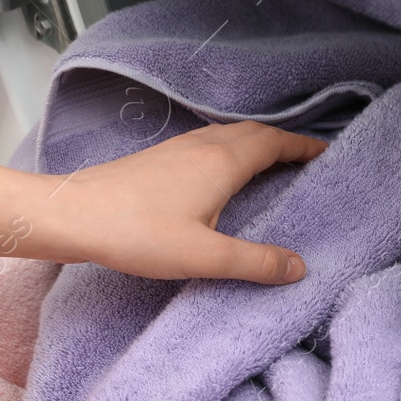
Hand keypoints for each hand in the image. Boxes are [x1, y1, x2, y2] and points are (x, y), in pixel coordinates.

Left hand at [46, 122, 326, 283]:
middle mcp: (203, 145)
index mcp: (222, 161)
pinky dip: (230, 151)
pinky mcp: (159, 159)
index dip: (305, 146)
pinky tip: (222, 175)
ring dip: (256, 144)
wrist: (72, 214)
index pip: (276, 142)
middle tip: (307, 160)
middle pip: (255, 132)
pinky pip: (208, 144)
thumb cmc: (136, 233)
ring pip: (229, 136)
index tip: (328, 154)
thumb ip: (254, 262)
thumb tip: (299, 267)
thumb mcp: (204, 257)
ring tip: (273, 165)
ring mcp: (178, 148)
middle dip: (285, 142)